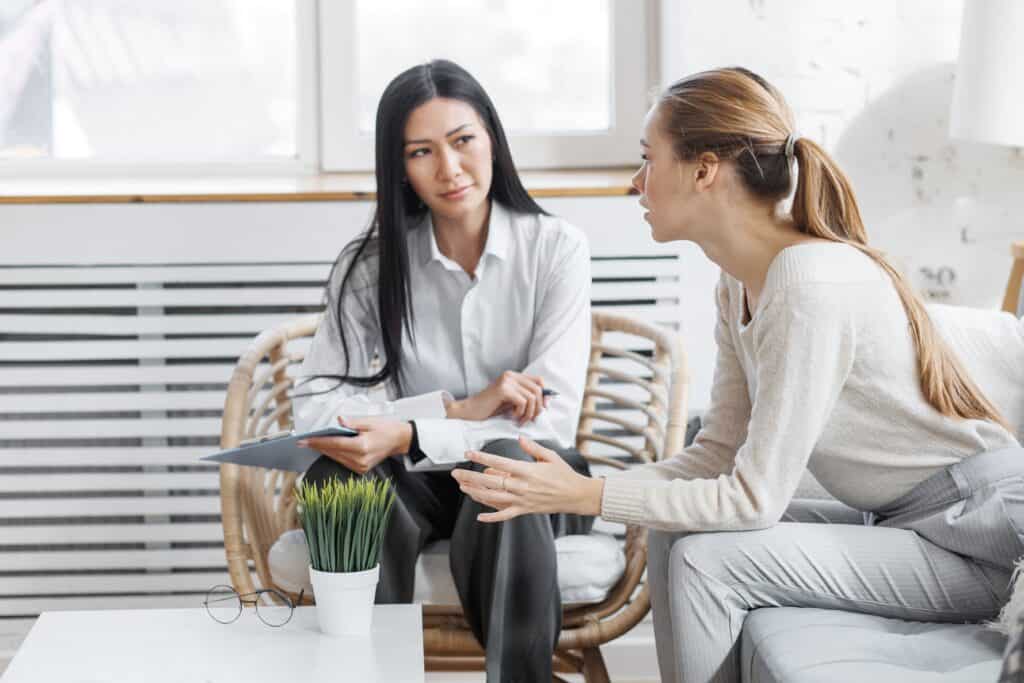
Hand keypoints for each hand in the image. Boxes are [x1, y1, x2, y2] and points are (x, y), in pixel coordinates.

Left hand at [297, 416, 411, 474]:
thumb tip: (339, 421)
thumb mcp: (370, 421)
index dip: (318, 441)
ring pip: (336, 458)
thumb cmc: (387, 429)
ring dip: (324, 450)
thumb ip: (352, 423)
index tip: (305, 440)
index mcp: (362, 447)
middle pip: (333, 452)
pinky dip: (333, 454)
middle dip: (317, 446)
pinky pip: (342, 461)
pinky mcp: (361, 469)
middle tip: (302, 441)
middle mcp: (360, 459)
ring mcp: (361, 466)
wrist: (400, 440)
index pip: (334, 443)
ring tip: (311, 443)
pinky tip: (326, 448)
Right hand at [447, 371, 548, 424]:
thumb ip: (525, 398)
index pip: (539, 380)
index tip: (543, 409)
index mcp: (513, 376)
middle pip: (538, 389)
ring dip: (529, 412)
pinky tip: (513, 416)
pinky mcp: (503, 389)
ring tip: (521, 420)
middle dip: (538, 407)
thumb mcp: (511, 401)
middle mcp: (511, 375)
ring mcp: (506, 381)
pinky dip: (521, 412)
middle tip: (531, 419)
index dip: (545, 395)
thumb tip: (546, 402)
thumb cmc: (490, 408)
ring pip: (532, 397)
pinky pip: (523, 401)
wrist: (470, 411)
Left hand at [450, 436, 604, 521]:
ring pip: (493, 498)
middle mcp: (522, 486)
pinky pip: (505, 515)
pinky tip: (479, 516)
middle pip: (490, 482)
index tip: (469, 453)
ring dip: (475, 493)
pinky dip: (492, 517)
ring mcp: (522, 500)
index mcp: (527, 470)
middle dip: (470, 477)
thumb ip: (532, 447)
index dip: (482, 458)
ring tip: (462, 487)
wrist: (576, 495)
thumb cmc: (564, 474)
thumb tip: (519, 438)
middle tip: (455, 473)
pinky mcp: (525, 510)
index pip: (500, 463)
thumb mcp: (550, 456)